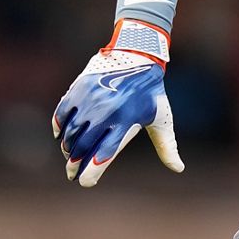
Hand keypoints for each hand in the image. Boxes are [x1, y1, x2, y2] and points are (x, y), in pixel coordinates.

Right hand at [52, 47, 183, 186]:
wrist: (138, 56)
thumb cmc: (151, 92)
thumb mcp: (162, 118)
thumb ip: (167, 146)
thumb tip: (179, 168)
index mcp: (126, 122)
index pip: (104, 154)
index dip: (92, 172)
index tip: (85, 182)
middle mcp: (106, 112)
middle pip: (83, 147)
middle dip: (74, 165)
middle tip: (72, 173)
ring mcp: (90, 100)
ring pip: (70, 133)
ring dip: (67, 148)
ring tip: (70, 155)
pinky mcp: (79, 89)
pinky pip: (62, 115)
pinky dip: (59, 128)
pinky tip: (62, 136)